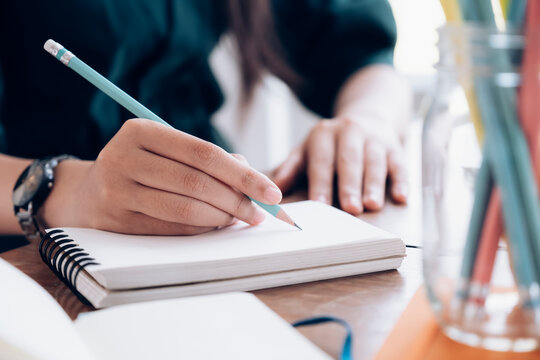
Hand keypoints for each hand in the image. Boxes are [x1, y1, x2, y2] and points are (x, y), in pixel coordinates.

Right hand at [41, 119, 281, 234]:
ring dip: (222, 217)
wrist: (87, 193)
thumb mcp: (167, 150)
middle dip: (237, 200)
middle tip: (260, 212)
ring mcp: (116, 191)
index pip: (203, 152)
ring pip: (185, 208)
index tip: (272, 192)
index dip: (242, 174)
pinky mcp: (117, 221)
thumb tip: (251, 177)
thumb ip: (207, 159)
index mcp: (140, 130)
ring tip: (241, 218)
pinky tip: (216, 224)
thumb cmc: (141, 167)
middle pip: (196, 181)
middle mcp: (124, 157)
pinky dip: (202, 227)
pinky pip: (172, 227)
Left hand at [271, 116, 406, 214]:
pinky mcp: (395, 147)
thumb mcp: (307, 149)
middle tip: (350, 209)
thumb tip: (274, 191)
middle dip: (350, 185)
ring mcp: (374, 139)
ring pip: (375, 162)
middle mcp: (350, 132)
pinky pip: (400, 164)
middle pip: (350, 161)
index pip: (321, 161)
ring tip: (373, 205)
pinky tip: (401, 197)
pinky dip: (402, 180)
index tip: (319, 204)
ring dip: (374, 184)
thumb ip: (291, 168)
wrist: (366, 117)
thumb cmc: (331, 144)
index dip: (321, 183)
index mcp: (323, 134)